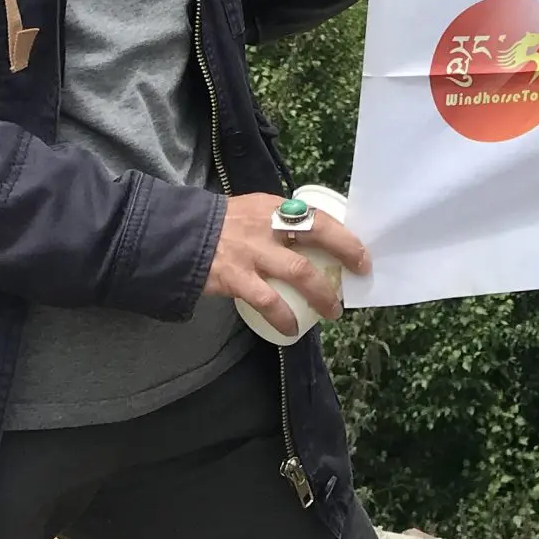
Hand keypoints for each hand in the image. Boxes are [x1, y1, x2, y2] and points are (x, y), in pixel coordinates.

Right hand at [203, 192, 371, 334]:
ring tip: (333, 311)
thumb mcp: (253, 212)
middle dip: (345, 252)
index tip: (361, 252)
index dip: (344, 234)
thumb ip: (277, 223)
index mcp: (274, 207)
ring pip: (299, 271)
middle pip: (318, 235)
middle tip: (360, 272)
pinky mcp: (236, 277)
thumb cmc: (221, 226)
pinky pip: (267, 301)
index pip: (317, 216)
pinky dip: (282, 317)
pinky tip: (291, 331)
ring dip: (321, 293)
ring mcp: (253, 251)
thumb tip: (310, 242)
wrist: (177, 235)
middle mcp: (268, 225)